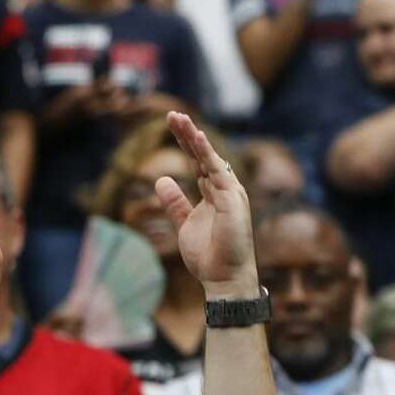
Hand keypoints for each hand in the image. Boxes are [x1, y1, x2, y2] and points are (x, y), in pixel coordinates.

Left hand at [156, 111, 256, 298]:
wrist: (224, 279)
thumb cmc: (208, 256)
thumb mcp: (184, 225)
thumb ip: (175, 202)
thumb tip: (161, 179)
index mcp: (213, 194)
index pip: (197, 162)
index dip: (184, 143)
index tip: (171, 124)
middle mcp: (224, 189)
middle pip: (202, 155)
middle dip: (187, 134)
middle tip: (172, 115)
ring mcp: (230, 193)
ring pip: (210, 159)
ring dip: (194, 138)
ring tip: (180, 120)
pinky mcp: (233, 200)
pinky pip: (218, 172)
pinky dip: (208, 154)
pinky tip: (197, 138)